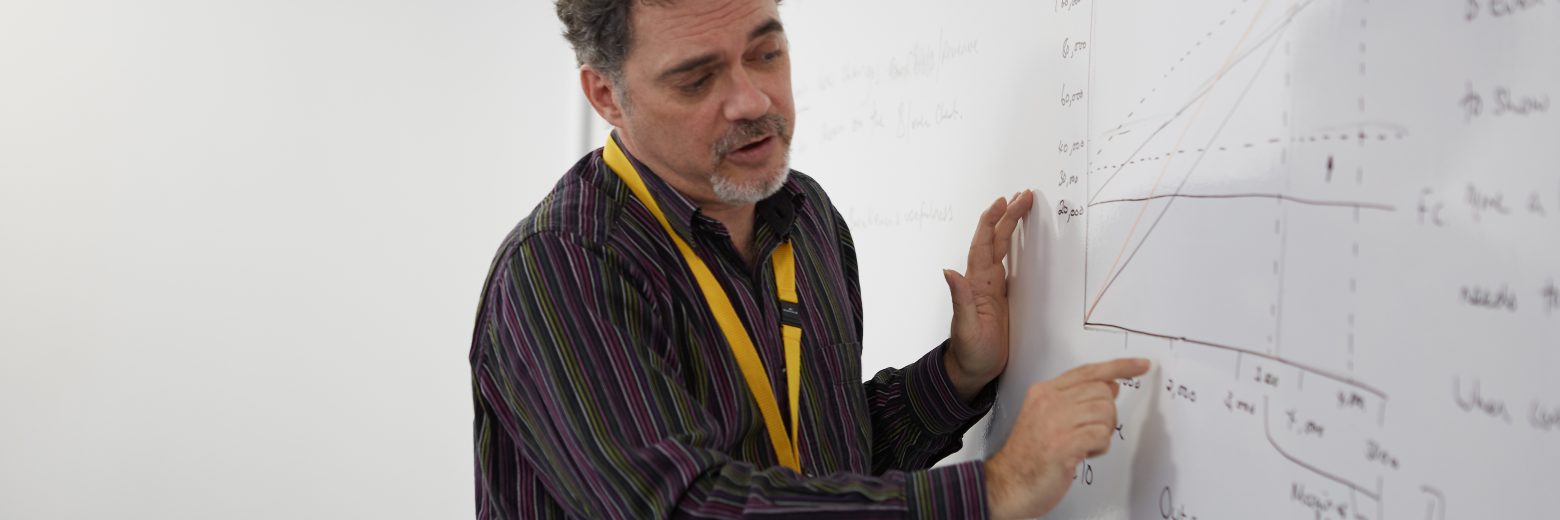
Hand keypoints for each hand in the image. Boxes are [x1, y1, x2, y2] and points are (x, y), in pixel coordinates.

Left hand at [944, 190, 1035, 401]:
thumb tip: (949, 272)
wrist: (971, 371)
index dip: (993, 222)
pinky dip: (1015, 248)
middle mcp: (983, 282)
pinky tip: (1021, 241)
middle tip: (1024, 195)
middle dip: (1008, 216)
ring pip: (1002, 249)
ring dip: (1010, 227)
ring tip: (1021, 206)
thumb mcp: (965, 328)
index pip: (985, 245)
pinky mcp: (1001, 298)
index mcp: (977, 285)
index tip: (1004, 202)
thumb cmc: (969, 353)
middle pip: (996, 241)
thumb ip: (959, 300)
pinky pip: (1010, 265)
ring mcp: (992, 289)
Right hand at [983, 358, 1150, 519]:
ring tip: (1083, 445)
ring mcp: (1055, 422)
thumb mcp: (1048, 418)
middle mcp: (1049, 402)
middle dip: (1106, 415)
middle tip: (1090, 432)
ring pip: (1106, 413)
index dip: (1119, 366)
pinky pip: (1102, 436)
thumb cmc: (1028, 456)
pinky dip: (1099, 448)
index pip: (1088, 371)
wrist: (1008, 484)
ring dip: (1102, 433)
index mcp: (1044, 392)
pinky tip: (1083, 454)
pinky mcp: (1064, 444)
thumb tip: (1110, 386)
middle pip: (1102, 392)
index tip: (1140, 364)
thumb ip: (1077, 399)